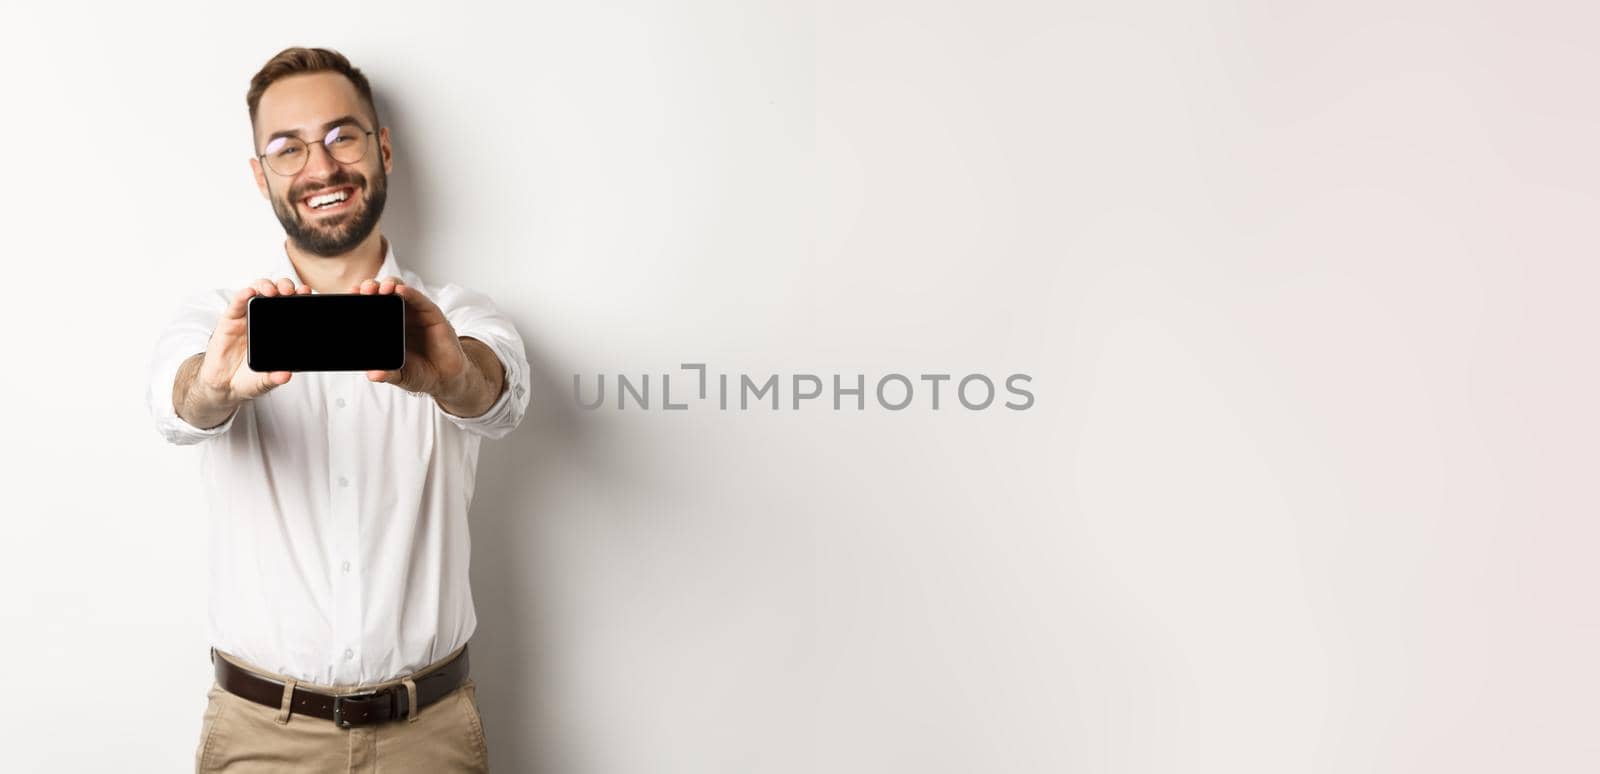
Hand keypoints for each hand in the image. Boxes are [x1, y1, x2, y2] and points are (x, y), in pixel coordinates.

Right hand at [197, 277, 311, 405]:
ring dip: (265, 286)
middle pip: (276, 293)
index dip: (299, 297)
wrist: (224, 385)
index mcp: (278, 329)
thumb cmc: (249, 378)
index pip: (291, 307)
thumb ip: (274, 378)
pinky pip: (236, 304)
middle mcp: (263, 319)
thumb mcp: (265, 381)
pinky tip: (248, 293)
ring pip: (256, 291)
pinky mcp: (229, 321)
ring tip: (272, 291)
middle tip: (291, 291)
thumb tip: (286, 375)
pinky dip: (242, 296)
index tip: (307, 293)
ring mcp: (246, 318)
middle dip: (285, 286)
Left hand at [351, 276, 469, 398]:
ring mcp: (414, 313)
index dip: (359, 300)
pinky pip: (418, 299)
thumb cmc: (420, 373)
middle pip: (381, 294)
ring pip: (399, 290)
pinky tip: (400, 291)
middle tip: (364, 291)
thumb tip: (373, 375)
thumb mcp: (400, 376)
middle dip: (370, 289)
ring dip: (388, 285)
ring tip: (381, 289)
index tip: (350, 295)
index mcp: (385, 329)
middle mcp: (398, 317)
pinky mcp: (431, 313)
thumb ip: (387, 374)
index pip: (369, 308)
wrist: (445, 379)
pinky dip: (409, 293)